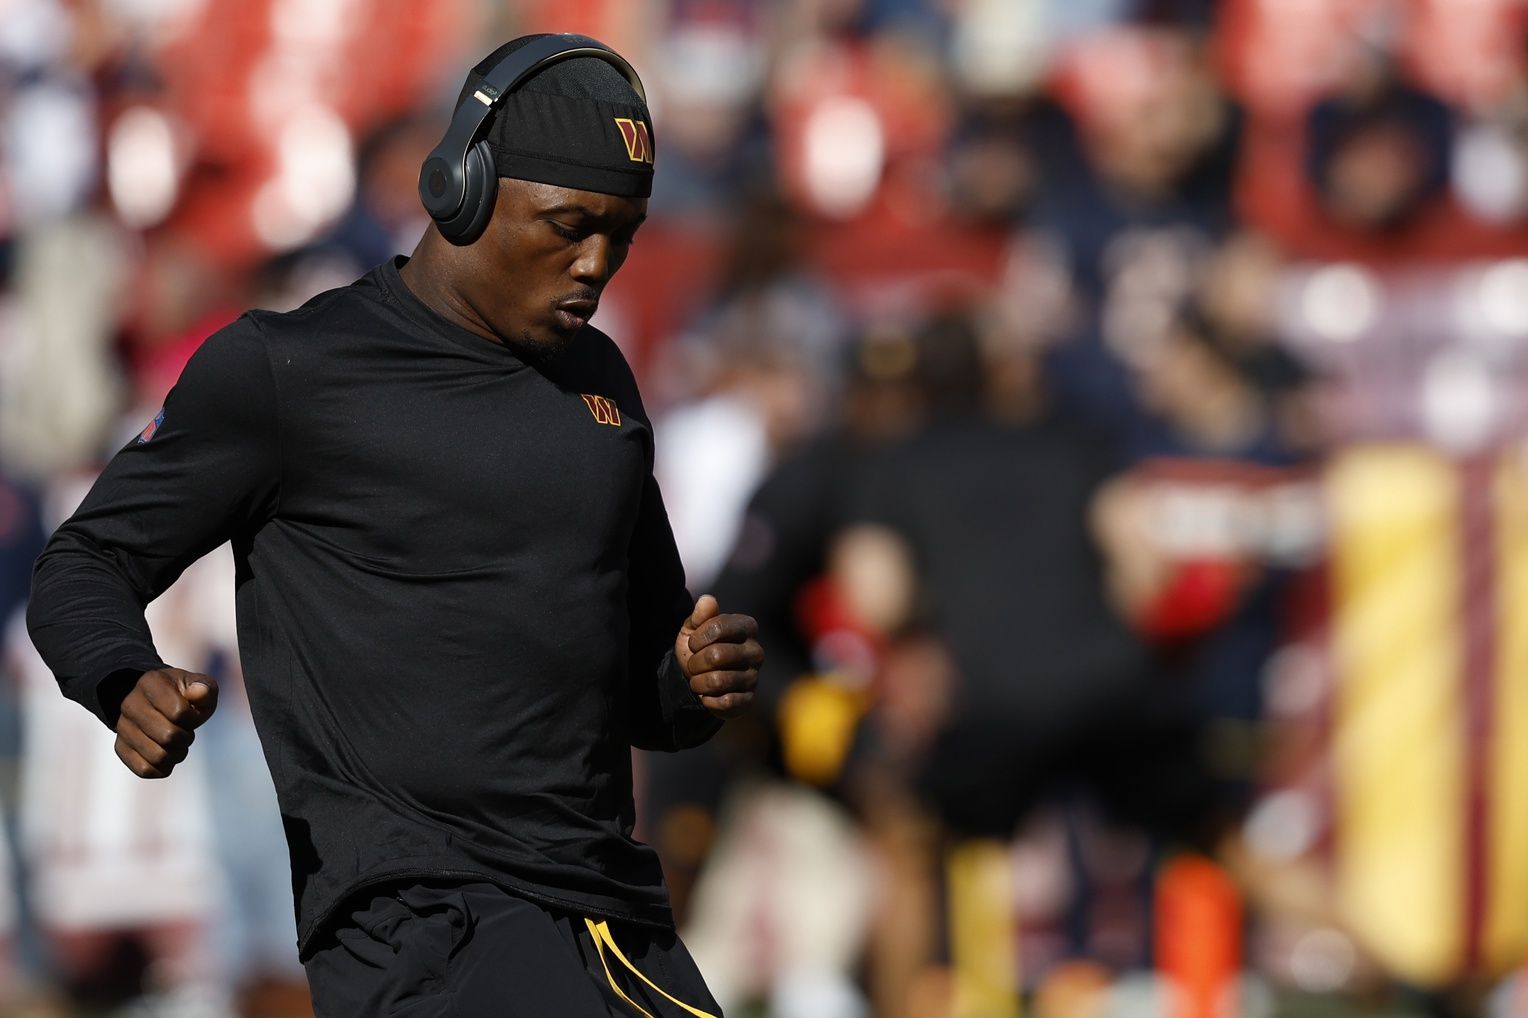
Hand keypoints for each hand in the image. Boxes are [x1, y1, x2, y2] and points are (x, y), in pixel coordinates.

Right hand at [114, 667, 218, 777]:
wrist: (156, 704)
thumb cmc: (184, 696)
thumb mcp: (200, 687)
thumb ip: (205, 688)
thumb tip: (198, 692)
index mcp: (151, 682)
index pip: (179, 713)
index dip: (194, 718)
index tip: (193, 714)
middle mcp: (130, 703)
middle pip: (168, 737)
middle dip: (186, 738)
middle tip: (186, 732)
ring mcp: (122, 727)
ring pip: (157, 757)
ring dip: (176, 755)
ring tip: (177, 744)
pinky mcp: (120, 748)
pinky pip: (145, 770)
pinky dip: (163, 768)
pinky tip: (167, 755)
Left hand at [675, 595, 761, 718]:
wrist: (699, 679)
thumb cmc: (699, 648)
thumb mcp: (693, 629)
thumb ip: (700, 615)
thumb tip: (707, 600)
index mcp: (747, 627)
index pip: (718, 627)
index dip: (697, 638)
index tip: (694, 644)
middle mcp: (756, 651)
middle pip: (716, 655)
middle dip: (695, 662)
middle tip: (694, 665)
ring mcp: (754, 676)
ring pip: (717, 681)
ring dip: (698, 682)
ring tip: (698, 680)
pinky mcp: (749, 699)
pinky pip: (724, 701)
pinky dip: (708, 699)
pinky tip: (708, 695)